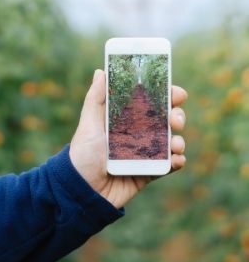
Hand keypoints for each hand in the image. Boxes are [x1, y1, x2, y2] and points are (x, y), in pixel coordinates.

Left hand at [70, 70, 186, 208]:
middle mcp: (138, 135)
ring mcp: (145, 154)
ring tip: (175, 144)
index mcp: (126, 120)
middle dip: (177, 116)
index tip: (176, 93)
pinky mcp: (149, 172)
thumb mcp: (88, 123)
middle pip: (166, 121)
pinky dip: (177, 161)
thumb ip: (96, 98)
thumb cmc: (83, 154)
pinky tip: (176, 160)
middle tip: (175, 119)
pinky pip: (169, 165)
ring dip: (179, 140)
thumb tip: (100, 71)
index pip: (151, 103)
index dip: (167, 96)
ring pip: (171, 142)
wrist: (82, 190)